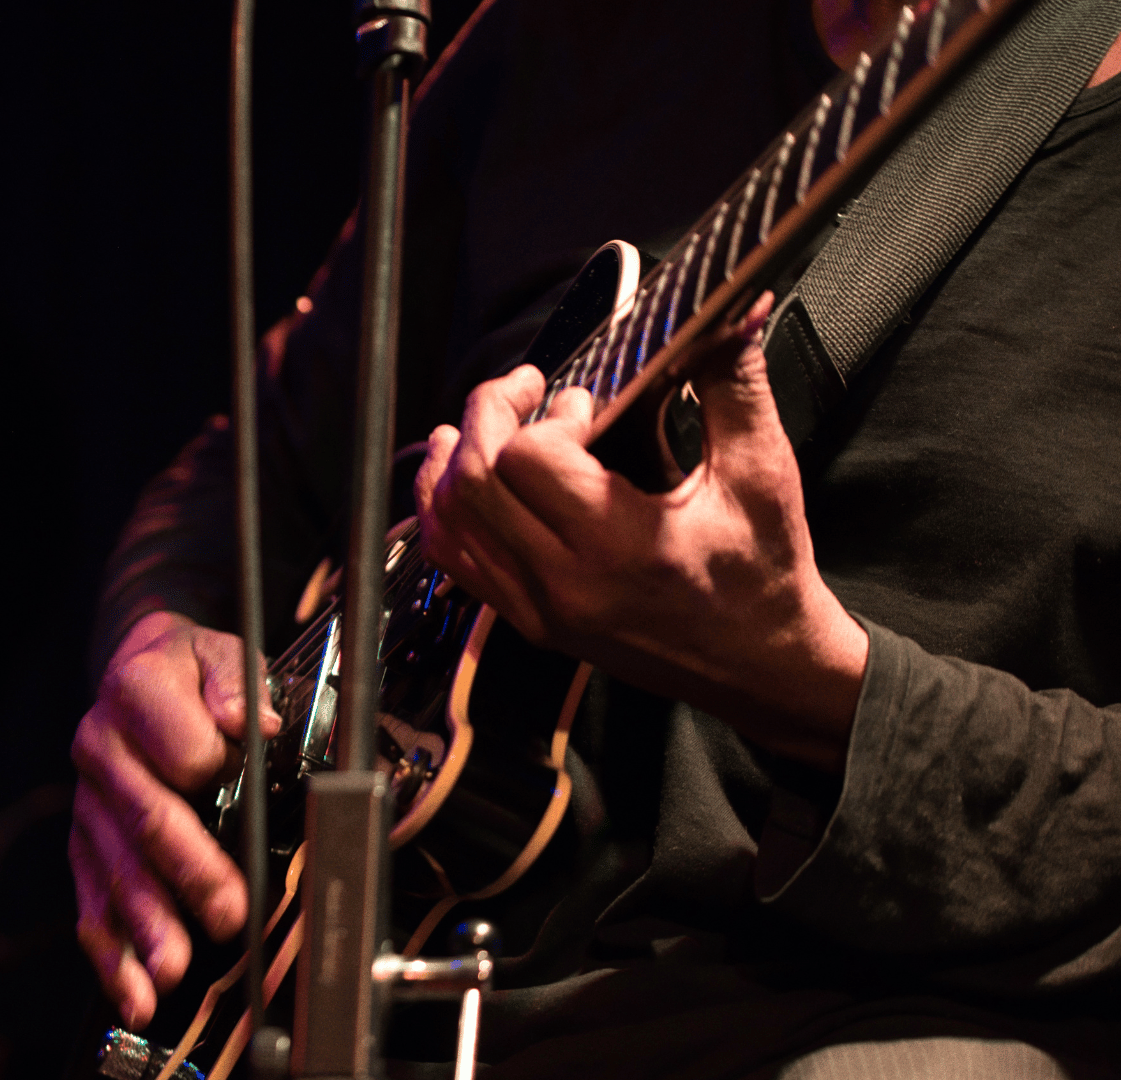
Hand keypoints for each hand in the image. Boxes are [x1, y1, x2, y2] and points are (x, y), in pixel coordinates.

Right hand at [70, 610, 280, 1028]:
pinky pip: (91, 900)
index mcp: (136, 693)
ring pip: (115, 869)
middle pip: (147, 818)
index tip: (241, 781)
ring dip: (146, 925)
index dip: (213, 768)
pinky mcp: (85, 843)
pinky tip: (132, 991)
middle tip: (228, 913)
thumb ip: (236, 683)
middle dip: (189, 873)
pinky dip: (112, 952)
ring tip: (172, 970)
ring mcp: (89, 802)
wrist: (137, 667)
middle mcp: (102, 748)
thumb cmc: (189, 672)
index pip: (181, 749)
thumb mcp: (221, 652)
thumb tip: (253, 721)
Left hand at [414, 293, 867, 769]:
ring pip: (451, 524)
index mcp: (623, 545)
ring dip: (450, 463)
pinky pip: (457, 562)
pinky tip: (458, 478)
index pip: (530, 461)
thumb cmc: (764, 572)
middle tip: (520, 389)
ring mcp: (540, 609)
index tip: (585, 403)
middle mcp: (567, 583)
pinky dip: (445, 513)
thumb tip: (733, 306)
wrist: (763, 665)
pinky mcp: (530, 622)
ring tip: (473, 424)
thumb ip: (733, 382)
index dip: (546, 415)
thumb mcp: (762, 473)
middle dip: (485, 417)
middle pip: (475, 483)